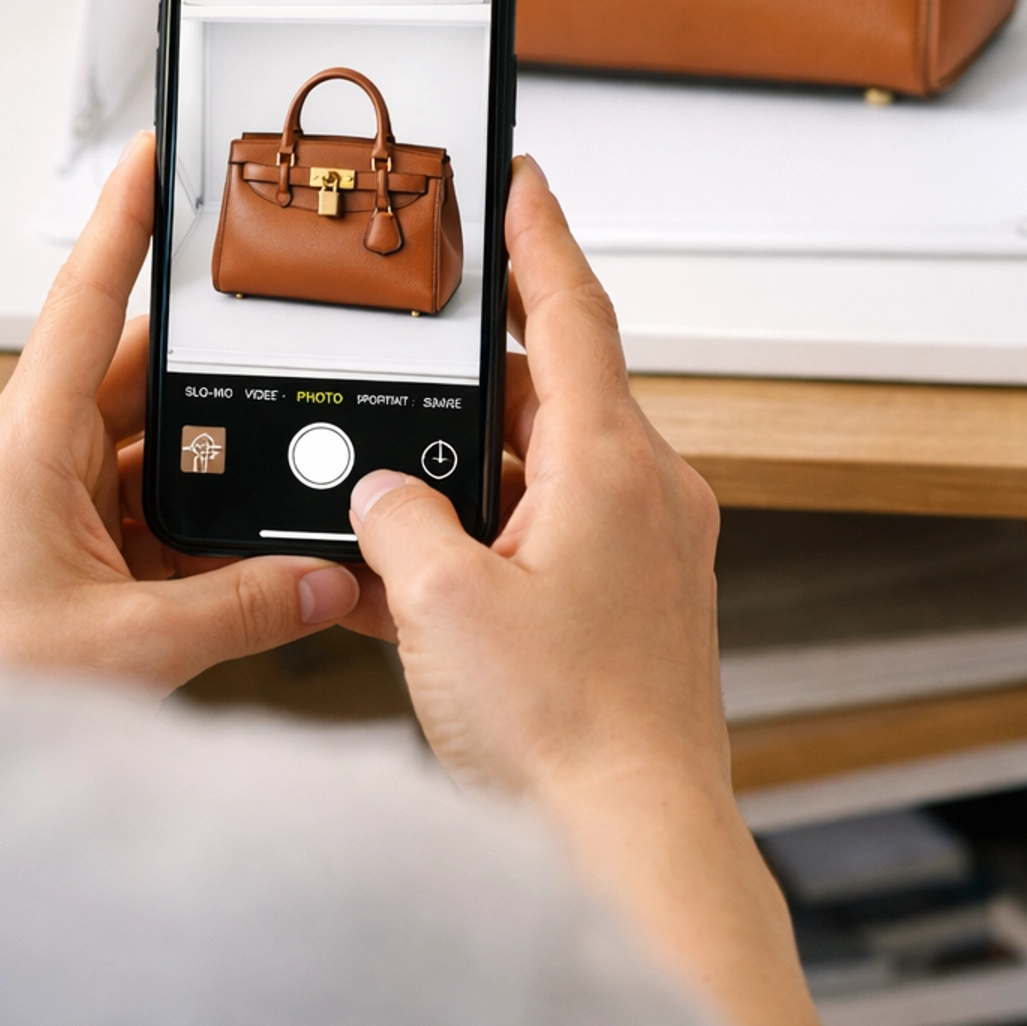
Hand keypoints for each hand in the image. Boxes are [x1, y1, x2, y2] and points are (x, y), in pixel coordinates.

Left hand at [0, 133, 358, 695]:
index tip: (152, 154)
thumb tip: (325, 579)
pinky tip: (232, 548)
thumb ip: (245, 608)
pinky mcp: (44, 540)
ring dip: (200, 463)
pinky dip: (182, 517)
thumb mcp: (133, 646)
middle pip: (132, 377)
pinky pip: (128, 500)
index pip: (84, 300)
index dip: (124, 219)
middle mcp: (22, 453)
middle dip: (210, 379)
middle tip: (280, 358)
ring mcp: (31, 496)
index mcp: (24, 444)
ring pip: (137, 444)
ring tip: (268, 482)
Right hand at [345, 156, 850, 1025]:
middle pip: (552, 392)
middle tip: (415, 348)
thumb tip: (379, 498)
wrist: (635, 847)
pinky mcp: (635, 608)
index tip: (520, 178)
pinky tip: (412, 583)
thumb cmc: (569, 735)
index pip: (574, 309)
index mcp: (611, 464)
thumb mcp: (439, 606)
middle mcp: (644, 494)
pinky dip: (487, 545)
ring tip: (387, 495)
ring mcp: (646, 553)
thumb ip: (395, 523)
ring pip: (542, 474)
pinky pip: (549, 541)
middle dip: (474, 378)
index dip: (538, 235)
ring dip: (468, 478)